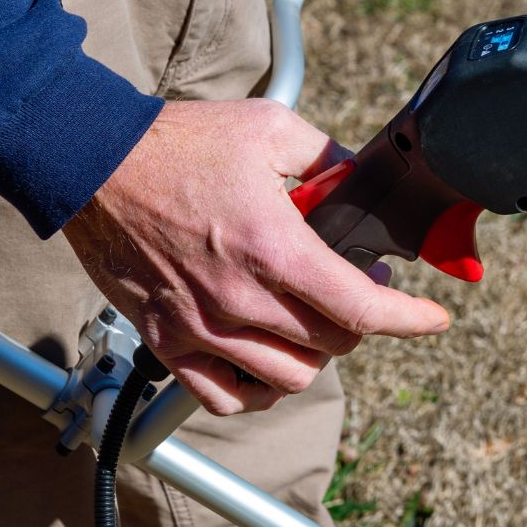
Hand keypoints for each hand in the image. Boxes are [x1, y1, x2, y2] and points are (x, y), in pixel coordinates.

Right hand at [62, 99, 450, 415]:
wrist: (93, 164)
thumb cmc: (178, 143)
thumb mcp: (269, 129)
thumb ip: (325, 157)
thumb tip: (356, 180)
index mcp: (274, 247)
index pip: (361, 309)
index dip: (410, 319)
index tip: (433, 318)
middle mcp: (241, 298)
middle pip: (331, 345)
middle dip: (358, 322)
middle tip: (353, 290)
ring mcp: (201, 327)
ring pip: (287, 378)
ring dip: (313, 356)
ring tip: (310, 324)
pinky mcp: (167, 341)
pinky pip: (225, 397)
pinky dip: (257, 390)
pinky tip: (265, 362)